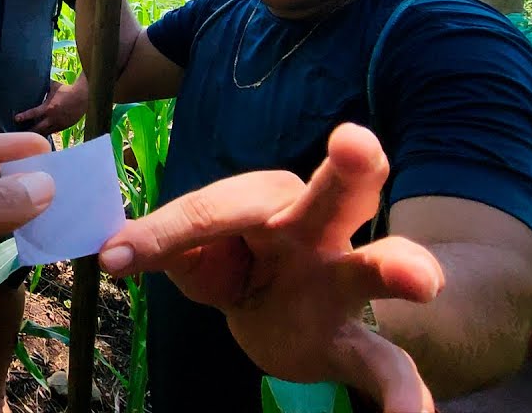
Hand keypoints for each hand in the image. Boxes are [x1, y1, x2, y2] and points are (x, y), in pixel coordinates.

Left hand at [14, 78, 87, 134]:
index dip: (23, 117)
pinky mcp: (63, 127)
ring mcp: (58, 124)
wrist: (83, 97)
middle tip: (19, 133)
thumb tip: (35, 78)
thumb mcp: (54, 86)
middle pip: (37, 128)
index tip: (15, 119)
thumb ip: (44, 85)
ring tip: (27, 137)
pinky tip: (40, 136)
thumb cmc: (67, 89)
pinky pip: (52, 133)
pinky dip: (45, 134)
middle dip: (28, 131)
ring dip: (36, 135)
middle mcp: (52, 118)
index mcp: (48, 107)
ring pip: (44, 133)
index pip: (33, 113)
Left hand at [98, 124, 443, 412]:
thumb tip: (111, 253)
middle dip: (350, 168)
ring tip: (419, 281)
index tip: (116, 256)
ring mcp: (341, 285)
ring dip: (400, 268)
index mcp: (266, 201)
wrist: (279, 312)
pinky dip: (403, 395)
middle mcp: (315, 232)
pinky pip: (387, 368)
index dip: (165, 232)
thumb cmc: (233, 260)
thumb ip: (163, 245)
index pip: (216, 210)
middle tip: (354, 144)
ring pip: (376, 267)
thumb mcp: (192, 250)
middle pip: (334, 193)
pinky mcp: (352, 344)